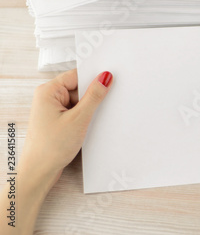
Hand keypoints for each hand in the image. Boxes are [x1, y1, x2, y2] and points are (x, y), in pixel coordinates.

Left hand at [1, 69, 112, 234]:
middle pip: (78, 87)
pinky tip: (86, 126)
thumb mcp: (79, 119)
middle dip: (92, 97)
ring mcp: (52, 109)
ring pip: (78, 101)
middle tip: (99, 108)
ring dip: (88, 109)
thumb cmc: (51, 148)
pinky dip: (84, 117)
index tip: (110, 81)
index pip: (76, 75)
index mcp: (48, 91)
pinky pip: (75, 111)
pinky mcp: (57, 120)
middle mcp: (48, 97)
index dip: (94, 78)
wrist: (40, 172)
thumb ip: (94, 96)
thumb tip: (105, 77)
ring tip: (88, 122)